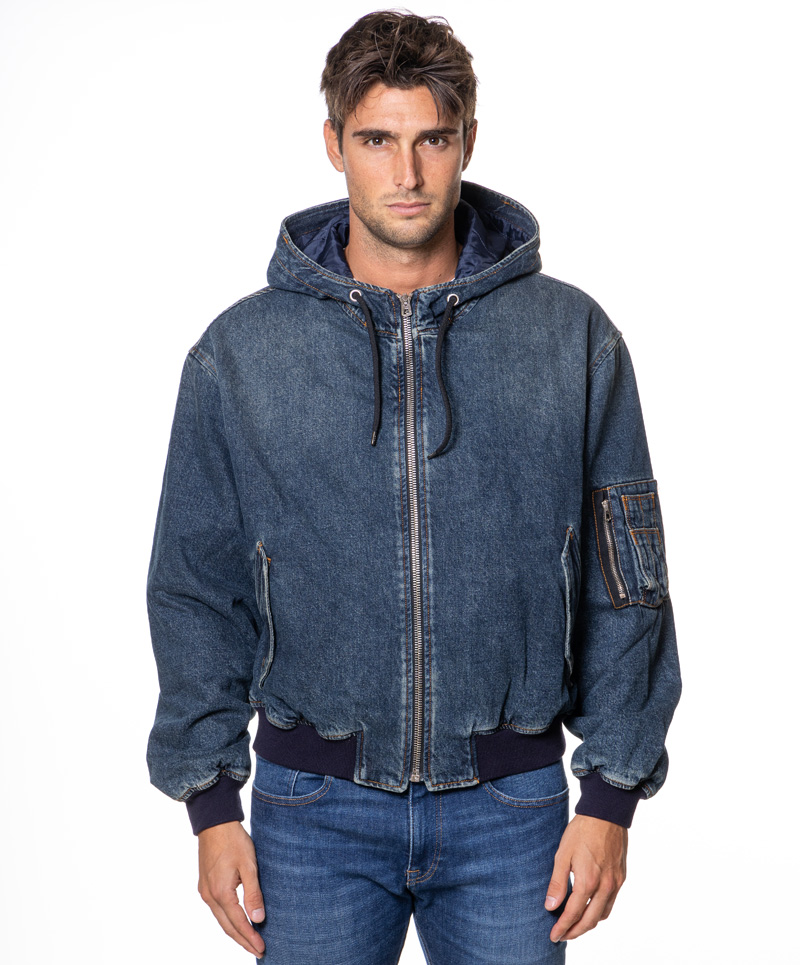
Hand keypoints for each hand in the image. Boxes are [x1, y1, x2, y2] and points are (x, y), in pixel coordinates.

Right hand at [198, 821, 265, 957]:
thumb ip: (253, 894)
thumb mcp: (249, 865)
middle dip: (243, 940)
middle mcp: (209, 896)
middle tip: (258, 951)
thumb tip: (258, 920)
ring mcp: (205, 891)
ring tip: (250, 941)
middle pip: (227, 927)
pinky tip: (236, 921)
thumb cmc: (234, 841)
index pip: (238, 923)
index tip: (262, 948)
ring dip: (235, 932)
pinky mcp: (205, 885)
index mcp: (221, 893)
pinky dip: (228, 920)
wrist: (214, 823)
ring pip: (221, 919)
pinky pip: (217, 910)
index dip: (250, 937)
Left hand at [545, 814, 626, 942]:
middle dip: (575, 931)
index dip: (563, 927)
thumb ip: (557, 882)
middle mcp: (605, 886)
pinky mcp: (621, 877)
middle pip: (590, 921)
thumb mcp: (562, 854)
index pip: (574, 914)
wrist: (606, 813)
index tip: (553, 936)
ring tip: (575, 924)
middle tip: (563, 935)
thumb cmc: (581, 831)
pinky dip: (600, 911)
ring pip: (603, 914)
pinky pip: (611, 903)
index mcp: (588, 881)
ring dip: (589, 923)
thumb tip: (550, 906)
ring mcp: (616, 883)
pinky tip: (590, 908)